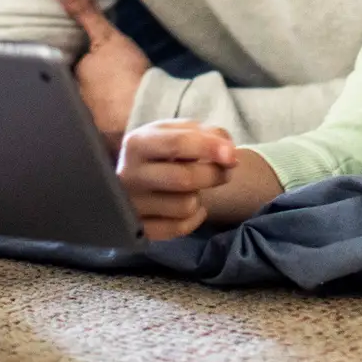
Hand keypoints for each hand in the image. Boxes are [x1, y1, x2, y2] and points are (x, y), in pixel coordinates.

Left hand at [57, 0, 151, 152]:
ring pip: (88, 109)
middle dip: (79, 83)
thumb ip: (85, 12)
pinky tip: (119, 118)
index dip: (65, 60)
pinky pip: (105, 125)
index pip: (60, 67)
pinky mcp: (108, 140)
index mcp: (69, 78)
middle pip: (72, 88)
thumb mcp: (106, 38)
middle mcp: (74, 103)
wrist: (151, 117)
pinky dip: (109, 120)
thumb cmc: (125, 78)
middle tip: (94, 74)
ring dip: (94, 104)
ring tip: (106, 96)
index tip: (73, 52)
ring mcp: (90, 124)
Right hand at [117, 120, 235, 239]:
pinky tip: (191, 206)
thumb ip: (207, 134)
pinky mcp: (140, 230)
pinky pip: (180, 228)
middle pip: (184, 178)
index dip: (210, 148)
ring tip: (193, 188)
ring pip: (185, 206)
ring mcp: (132, 205)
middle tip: (225, 170)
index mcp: (137, 144)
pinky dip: (194, 218)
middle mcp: (130, 175)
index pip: (177, 143)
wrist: (136, 176)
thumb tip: (229, 154)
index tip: (232, 155)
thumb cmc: (162, 151)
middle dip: (214, 174)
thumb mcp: (177, 131)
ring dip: (199, 197)